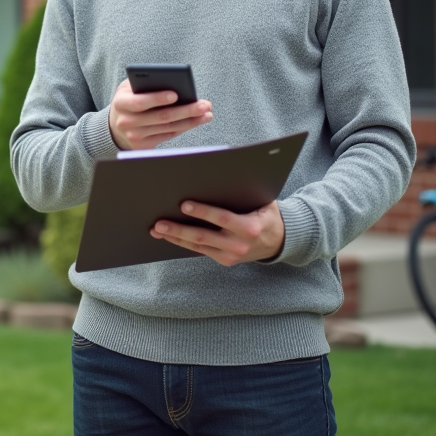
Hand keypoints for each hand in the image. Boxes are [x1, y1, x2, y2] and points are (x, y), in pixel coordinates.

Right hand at [108, 79, 212, 150]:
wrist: (116, 124)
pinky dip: (184, 127)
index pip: (139, 102)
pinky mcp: (143, 146)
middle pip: (160, 117)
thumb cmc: (128, 99)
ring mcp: (135, 136)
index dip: (157, 99)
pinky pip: (168, 135)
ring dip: (190, 120)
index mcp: (120, 103)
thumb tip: (172, 84)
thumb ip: (144, 83)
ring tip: (206, 113)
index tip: (176, 94)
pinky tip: (197, 120)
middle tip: (204, 105)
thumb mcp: (129, 88)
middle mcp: (126, 122)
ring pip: (168, 128)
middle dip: (185, 110)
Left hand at [150, 200, 284, 265]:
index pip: (222, 219)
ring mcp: (231, 255)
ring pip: (197, 246)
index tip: (184, 205)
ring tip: (156, 230)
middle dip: (179, 230)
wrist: (279, 240)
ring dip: (175, 238)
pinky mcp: (224, 261)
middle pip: (203, 236)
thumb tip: (217, 174)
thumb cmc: (265, 212)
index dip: (203, 212)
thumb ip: (242, 191)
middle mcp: (239, 245)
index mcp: (250, 227)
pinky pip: (200, 251)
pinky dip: (182, 243)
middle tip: (159, 223)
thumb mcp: (261, 199)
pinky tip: (168, 236)